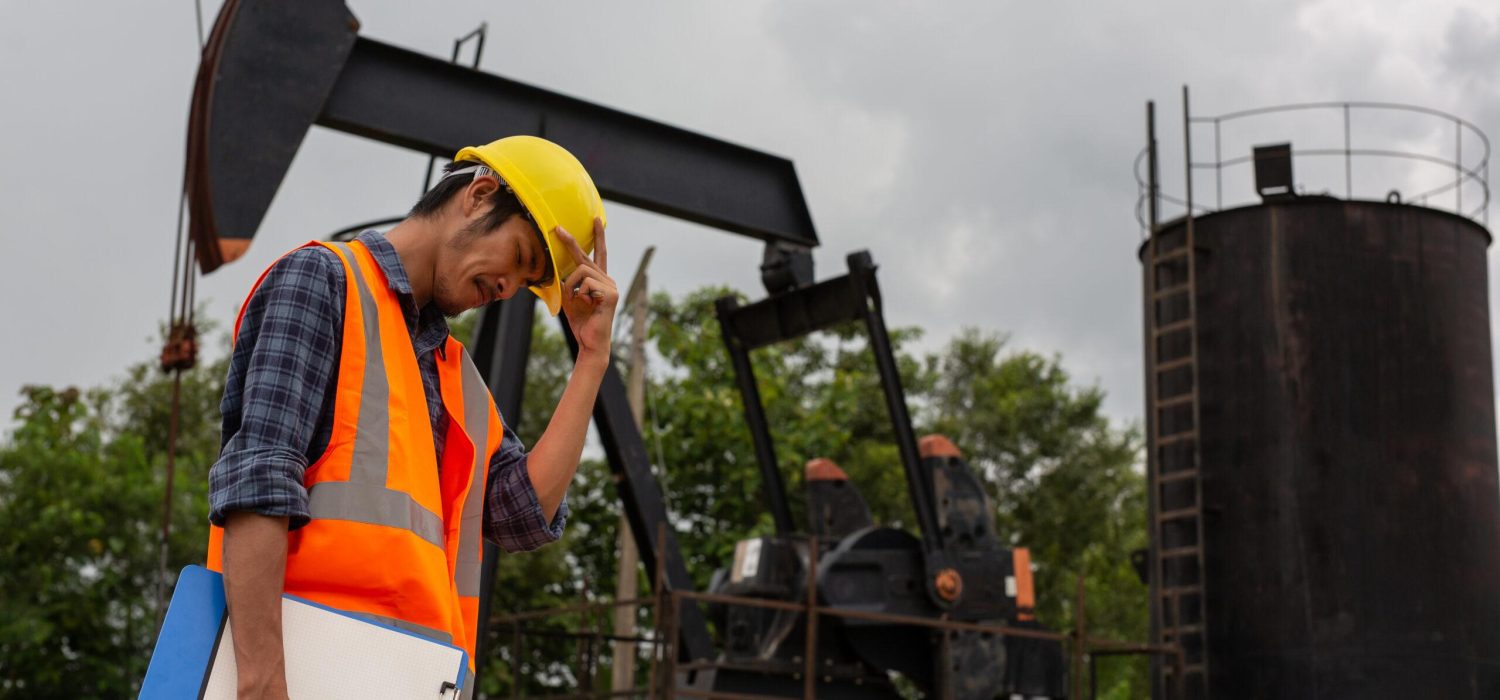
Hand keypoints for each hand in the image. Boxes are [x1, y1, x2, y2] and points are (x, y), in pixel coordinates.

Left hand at [555, 218, 617, 359]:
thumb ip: (567, 282)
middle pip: (584, 258)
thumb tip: (556, 267)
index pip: (598, 254)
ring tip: (576, 301)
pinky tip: (587, 305)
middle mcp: (608, 280)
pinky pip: (586, 283)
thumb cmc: (580, 321)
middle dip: (570, 243)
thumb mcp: (569, 297)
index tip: (596, 219)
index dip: (598, 236)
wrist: (590, 342)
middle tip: (558, 229)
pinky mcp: (611, 294)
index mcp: (599, 279)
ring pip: (582, 271)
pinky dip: (579, 294)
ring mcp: (611, 286)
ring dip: (571, 286)